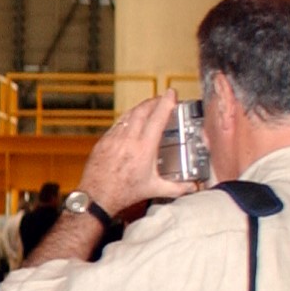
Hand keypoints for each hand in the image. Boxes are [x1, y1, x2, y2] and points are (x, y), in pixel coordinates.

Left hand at [78, 93, 199, 216]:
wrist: (96, 197)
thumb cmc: (123, 193)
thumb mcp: (154, 190)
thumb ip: (177, 188)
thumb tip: (193, 188)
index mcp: (144, 148)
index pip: (158, 118)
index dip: (166, 103)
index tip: (171, 93)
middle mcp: (128, 140)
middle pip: (142, 111)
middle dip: (154, 102)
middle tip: (162, 99)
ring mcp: (114, 139)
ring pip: (128, 116)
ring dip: (140, 109)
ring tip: (148, 107)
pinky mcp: (103, 142)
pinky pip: (117, 125)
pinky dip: (126, 119)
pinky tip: (130, 122)